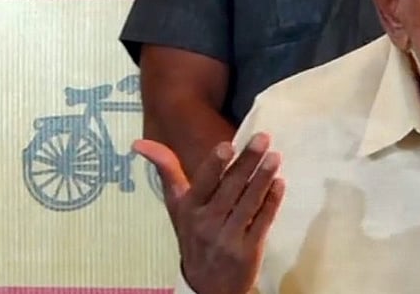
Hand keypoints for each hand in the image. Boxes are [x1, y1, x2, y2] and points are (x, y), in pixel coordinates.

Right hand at [133, 133, 285, 293]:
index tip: (227, 145)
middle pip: (230, 189)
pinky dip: (272, 202)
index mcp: (189, 209)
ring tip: (275, 156)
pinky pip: (262, 222)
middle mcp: (207, 223)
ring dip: (262, 179)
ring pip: (248, 204)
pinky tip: (279, 183)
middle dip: (247, 162)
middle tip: (263, 139)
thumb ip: (167, 172)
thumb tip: (139, 143)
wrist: (207, 285)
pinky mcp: (249, 250)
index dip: (215, 165)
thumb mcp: (176, 205)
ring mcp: (229, 238)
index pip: (202, 184)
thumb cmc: (193, 233)